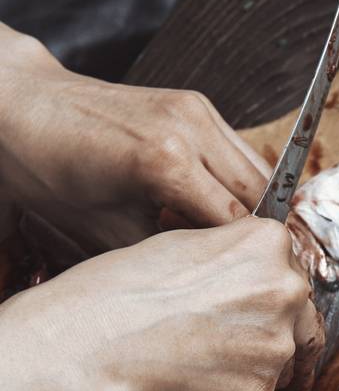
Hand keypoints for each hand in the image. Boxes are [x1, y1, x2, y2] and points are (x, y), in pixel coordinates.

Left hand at [0, 25, 270, 251]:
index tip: (247, 286)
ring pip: (260, 172)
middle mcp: (190, 128)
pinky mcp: (195, 104)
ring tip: (237, 243)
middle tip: (250, 270)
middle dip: (261, 235)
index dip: (246, 260)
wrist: (23, 109)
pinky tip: (219, 210)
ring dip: (258, 208)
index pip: (240, 225)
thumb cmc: (51, 172)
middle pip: (263, 195)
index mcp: (167, 163)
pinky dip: (240, 184)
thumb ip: (167, 254)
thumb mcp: (106, 234)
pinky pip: (239, 153)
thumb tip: (213, 276)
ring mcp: (196, 110)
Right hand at [0, 220, 316, 390]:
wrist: (94, 343)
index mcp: (267, 245)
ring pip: (278, 363)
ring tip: (200, 365)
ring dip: (252, 367)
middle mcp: (285, 292)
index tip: (266, 306)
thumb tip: (247, 276)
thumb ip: (233, 259)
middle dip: (273, 332)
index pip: (289, 270)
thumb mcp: (183, 245)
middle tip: (243, 345)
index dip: (272, 292)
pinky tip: (194, 386)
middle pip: (298, 319)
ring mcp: (276, 346)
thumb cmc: (121, 292)